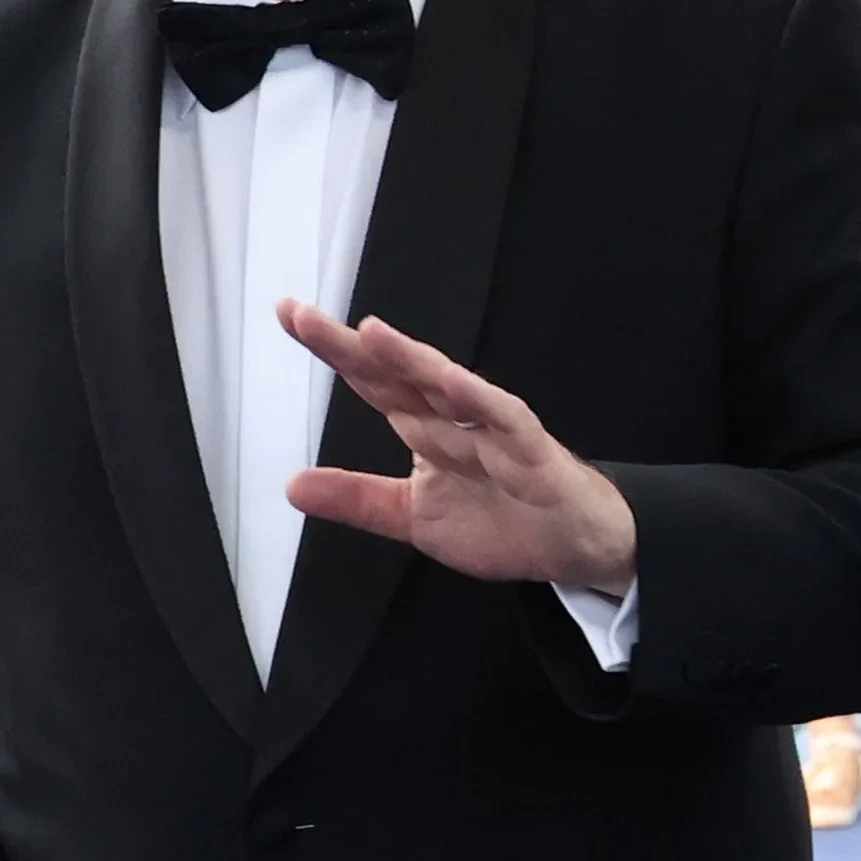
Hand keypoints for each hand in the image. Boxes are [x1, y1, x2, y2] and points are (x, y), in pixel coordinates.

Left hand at [276, 300, 636, 593]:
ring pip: (443, 385)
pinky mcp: (530, 449)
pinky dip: (479, 399)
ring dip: (408, 358)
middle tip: (304, 317)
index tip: (289, 314)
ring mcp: (489, 427)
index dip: (331, 349)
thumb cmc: (498, 517)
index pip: (369, 378)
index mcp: (421, 423)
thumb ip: (356, 499)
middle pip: (395, 371)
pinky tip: (450, 380)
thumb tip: (293, 485)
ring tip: (369, 333)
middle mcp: (450, 414)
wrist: (572, 546)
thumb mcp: (411, 515)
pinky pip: (503, 419)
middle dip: (351, 345)